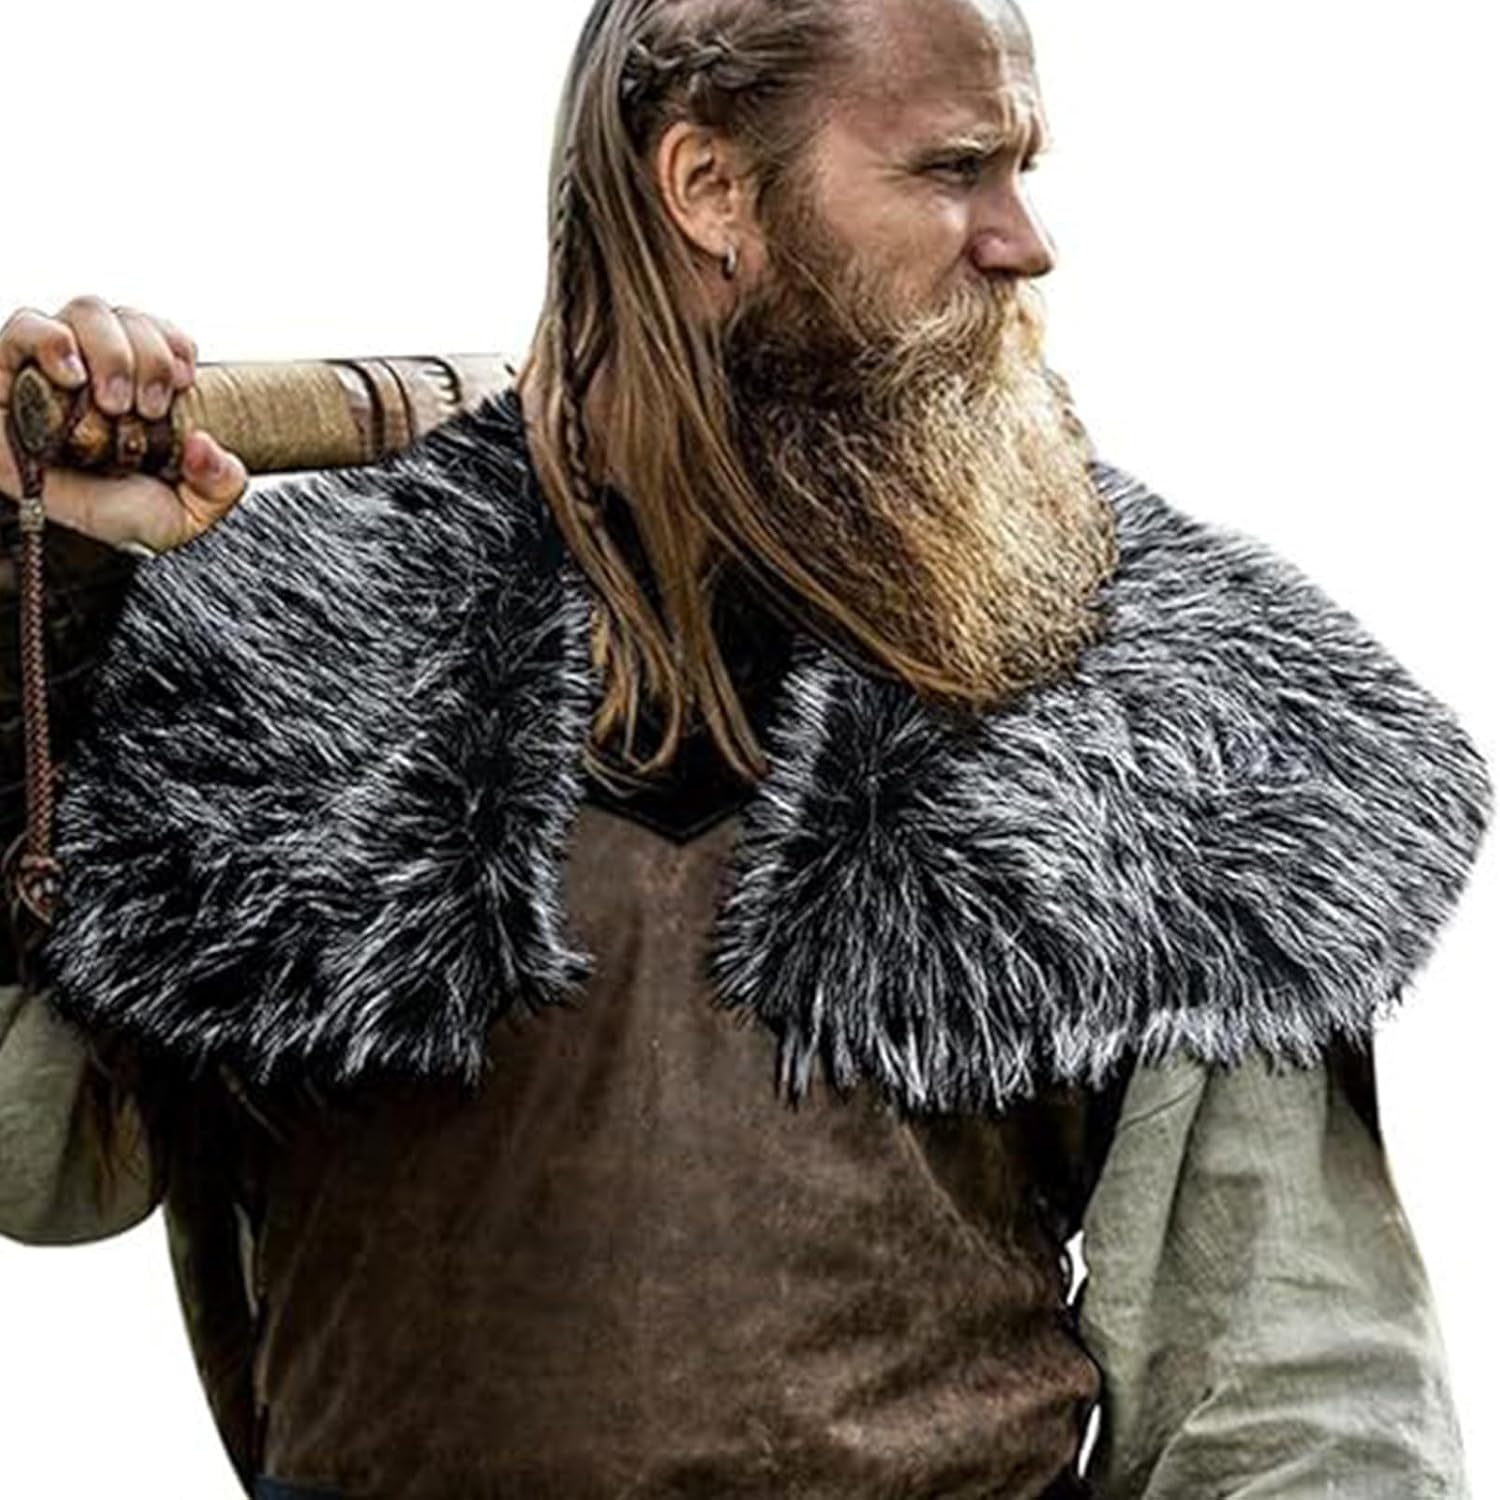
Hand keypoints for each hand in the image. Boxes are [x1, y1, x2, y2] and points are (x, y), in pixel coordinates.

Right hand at [0, 295, 247, 552]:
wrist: (54, 537)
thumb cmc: (115, 512)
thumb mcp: (185, 513)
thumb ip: (218, 484)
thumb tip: (207, 444)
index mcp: (141, 382)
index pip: (161, 333)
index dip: (176, 344)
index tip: (186, 380)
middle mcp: (98, 363)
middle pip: (127, 318)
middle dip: (149, 357)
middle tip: (148, 408)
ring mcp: (52, 362)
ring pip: (86, 311)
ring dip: (111, 351)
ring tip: (114, 403)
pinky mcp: (6, 368)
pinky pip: (24, 327)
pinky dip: (51, 340)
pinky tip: (72, 376)